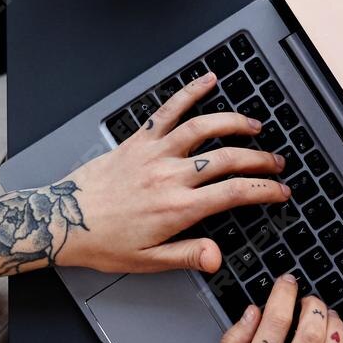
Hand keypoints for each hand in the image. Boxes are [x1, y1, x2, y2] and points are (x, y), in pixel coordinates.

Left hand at [53, 71, 288, 274]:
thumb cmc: (103, 241)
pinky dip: (189, 93)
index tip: (280, 191)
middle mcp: (170, 175)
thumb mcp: (148, 261)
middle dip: (260, 159)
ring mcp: (154, 153)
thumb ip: (187, 255)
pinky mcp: (138, 140)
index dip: (265, 190)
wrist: (63, 221)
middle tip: (277, 163)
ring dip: (235, 123)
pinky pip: (168, 110)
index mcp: (177, 208)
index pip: (234, 193)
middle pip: (228, 158)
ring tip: (255, 126)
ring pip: (204, 128)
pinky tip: (207, 81)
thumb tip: (216, 257)